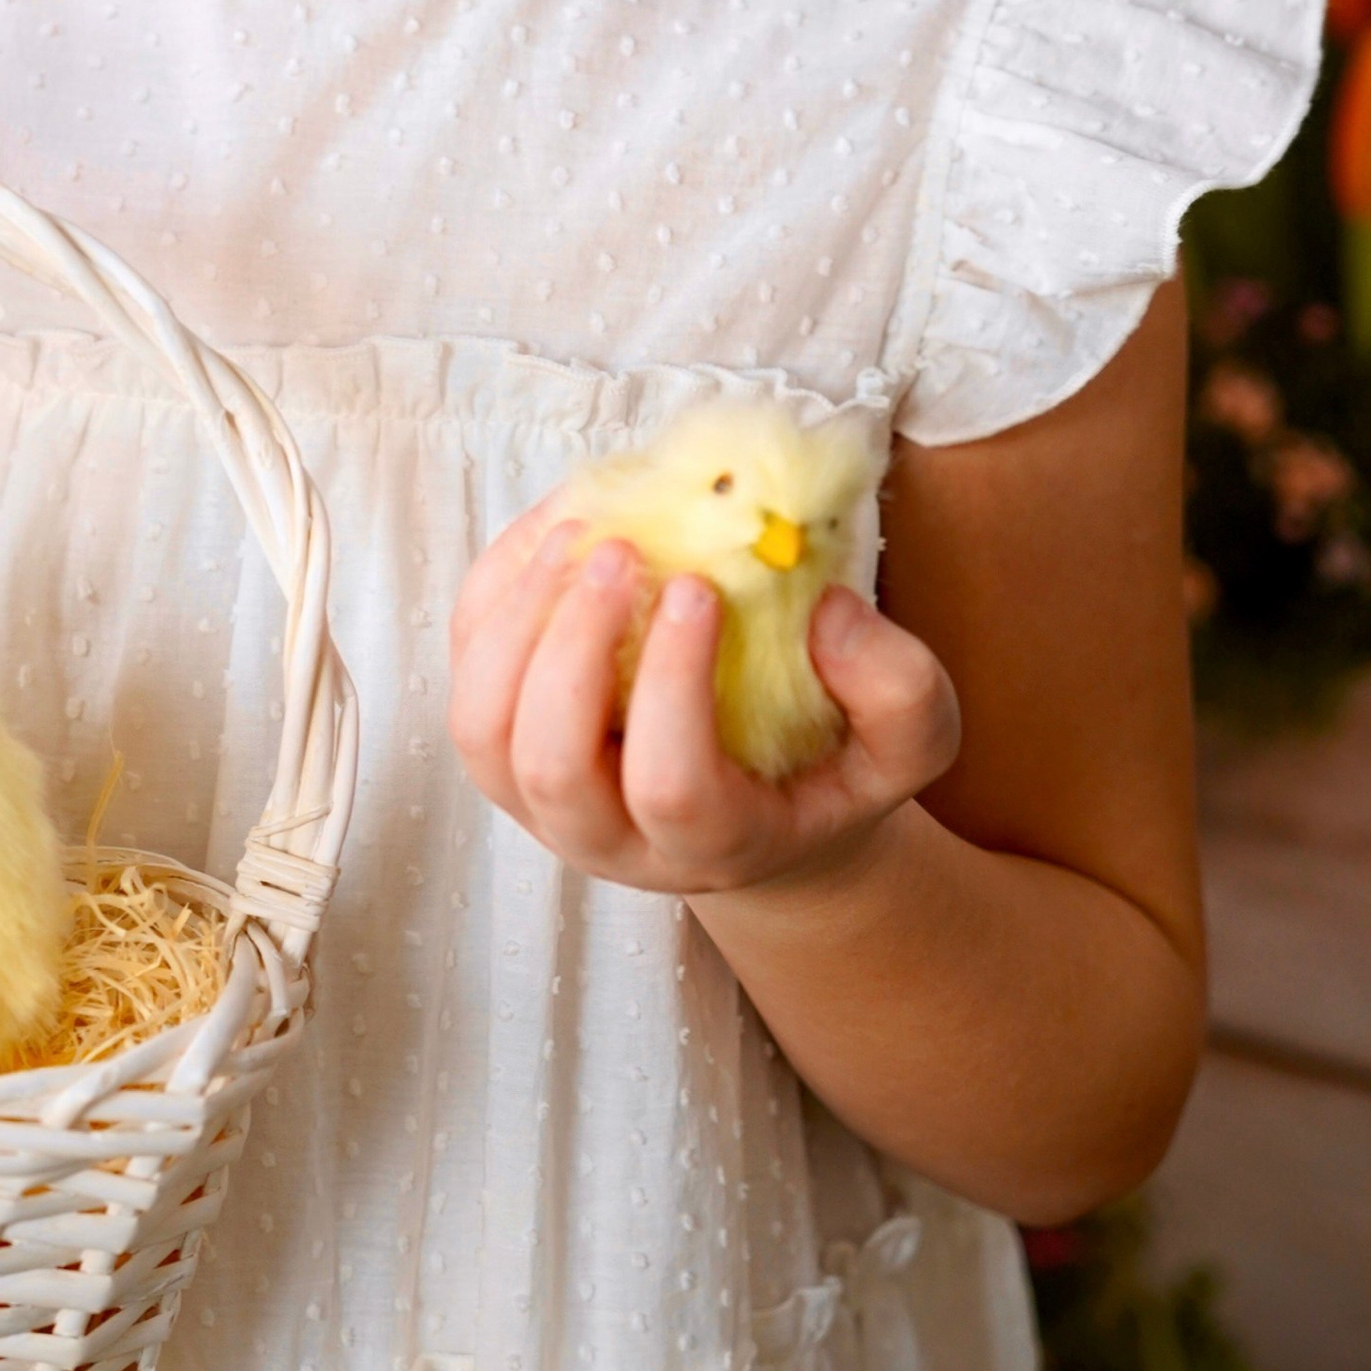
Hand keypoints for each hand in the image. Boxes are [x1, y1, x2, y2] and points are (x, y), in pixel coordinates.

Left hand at [447, 502, 961, 897]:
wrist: (756, 810)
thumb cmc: (826, 769)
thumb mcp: (905, 744)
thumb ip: (898, 691)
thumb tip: (828, 612)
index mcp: (711, 843)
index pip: (670, 785)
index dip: (675, 686)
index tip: (703, 589)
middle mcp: (603, 837)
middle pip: (548, 763)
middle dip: (573, 647)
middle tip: (624, 551)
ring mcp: (534, 798)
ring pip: (480, 725)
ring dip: (517, 619)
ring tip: (579, 534)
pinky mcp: (497, 741)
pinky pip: (464, 667)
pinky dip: (494, 590)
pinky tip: (554, 526)